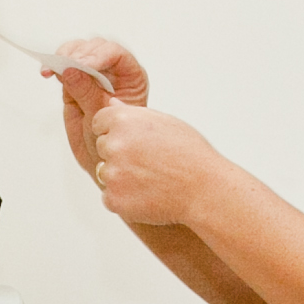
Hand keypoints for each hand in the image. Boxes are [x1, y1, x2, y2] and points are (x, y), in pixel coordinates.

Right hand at [43, 37, 148, 179]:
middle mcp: (114, 72)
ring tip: (52, 69)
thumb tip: (70, 71)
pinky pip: (65, 64)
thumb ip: (88, 94)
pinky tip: (47, 72)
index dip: (99, 55)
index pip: (117, 55)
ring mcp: (93, 75)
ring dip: (64, 55)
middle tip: (64, 66)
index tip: (83, 64)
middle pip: (96, 48)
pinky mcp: (75, 81)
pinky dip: (54, 65)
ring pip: (79, 51)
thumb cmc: (113, 143)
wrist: (104, 160)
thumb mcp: (103, 121)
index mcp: (131, 78)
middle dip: (79, 54)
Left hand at [84, 98, 228, 228]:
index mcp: (124, 120)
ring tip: (151, 180)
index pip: (99, 122)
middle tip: (148, 163)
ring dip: (121, 177)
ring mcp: (112, 172)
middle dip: (119, 154)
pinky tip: (148, 195)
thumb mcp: (166, 123)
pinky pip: (110, 197)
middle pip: (102, 147)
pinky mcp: (113, 198)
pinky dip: (125, 199)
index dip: (115, 132)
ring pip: (105, 173)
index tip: (132, 142)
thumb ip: (134, 114)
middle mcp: (114, 144)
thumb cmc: (191, 156)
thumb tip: (113, 104)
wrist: (204, 190)